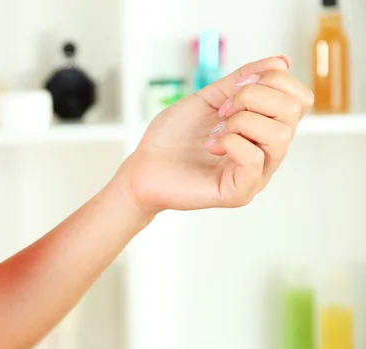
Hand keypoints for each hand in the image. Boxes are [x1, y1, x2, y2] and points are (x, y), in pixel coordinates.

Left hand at [121, 56, 312, 215]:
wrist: (144, 166)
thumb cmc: (172, 136)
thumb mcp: (209, 99)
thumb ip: (242, 81)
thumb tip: (280, 62)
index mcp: (264, 129)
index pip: (299, 98)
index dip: (271, 81)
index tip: (232, 92)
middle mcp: (267, 152)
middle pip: (293, 110)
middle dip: (253, 97)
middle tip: (222, 112)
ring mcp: (256, 174)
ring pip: (280, 135)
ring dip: (240, 122)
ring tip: (214, 133)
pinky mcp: (239, 192)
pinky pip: (255, 159)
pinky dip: (231, 143)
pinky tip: (211, 147)